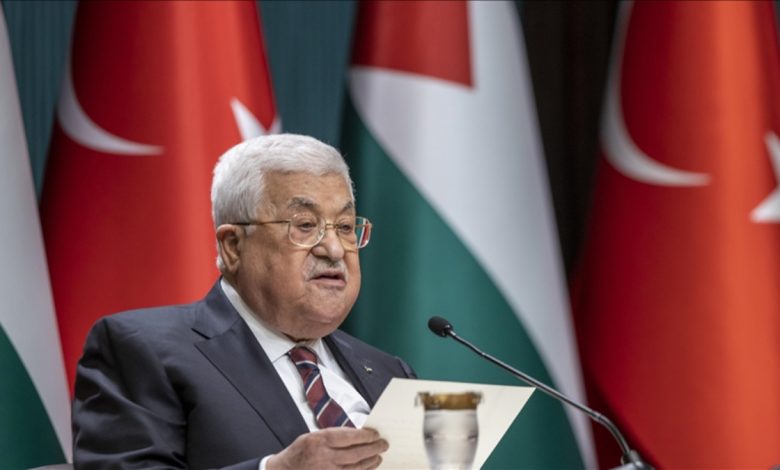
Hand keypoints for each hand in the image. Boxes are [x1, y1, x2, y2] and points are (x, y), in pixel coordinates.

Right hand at [266, 427, 388, 469]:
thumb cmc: (300, 452)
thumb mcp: (313, 436)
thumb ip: (334, 436)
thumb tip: (358, 434)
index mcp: (319, 440)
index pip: (349, 437)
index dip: (365, 436)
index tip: (375, 434)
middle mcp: (324, 457)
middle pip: (355, 454)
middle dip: (372, 448)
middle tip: (383, 444)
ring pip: (356, 468)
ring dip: (370, 462)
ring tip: (379, 456)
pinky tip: (369, 468)